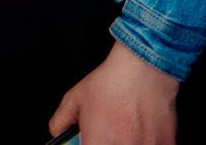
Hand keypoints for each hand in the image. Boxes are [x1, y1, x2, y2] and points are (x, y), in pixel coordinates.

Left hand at [48, 40, 178, 144]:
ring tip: (127, 130)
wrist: (143, 68)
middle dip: (108, 142)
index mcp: (97, 143)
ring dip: (129, 142)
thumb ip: (61, 121)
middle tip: (109, 134)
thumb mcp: (75, 98)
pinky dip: (147, 142)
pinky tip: (143, 131)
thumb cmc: (111, 82)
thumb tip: (57, 135)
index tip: (91, 142)